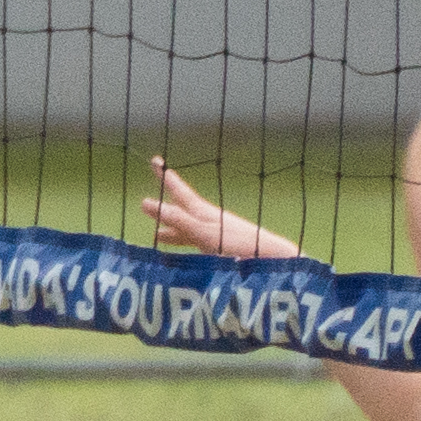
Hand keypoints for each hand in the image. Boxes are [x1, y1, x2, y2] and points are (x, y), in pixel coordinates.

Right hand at [142, 155, 300, 267]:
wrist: (273, 260)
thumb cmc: (240, 247)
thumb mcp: (205, 234)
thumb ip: (180, 221)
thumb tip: (147, 203)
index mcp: (204, 214)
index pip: (180, 192)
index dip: (166, 178)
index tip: (156, 160)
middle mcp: (209, 221)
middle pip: (181, 212)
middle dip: (164, 207)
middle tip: (146, 202)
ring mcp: (216, 235)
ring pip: (187, 230)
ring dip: (171, 231)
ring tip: (157, 235)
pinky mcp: (222, 250)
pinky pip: (195, 244)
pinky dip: (183, 245)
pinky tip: (182, 254)